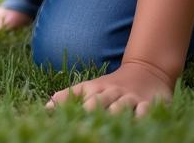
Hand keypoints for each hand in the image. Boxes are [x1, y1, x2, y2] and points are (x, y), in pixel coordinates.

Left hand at [46, 59, 174, 115]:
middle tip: (82, 121)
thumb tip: (46, 108)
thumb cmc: (111, 86)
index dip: (69, 103)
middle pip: (99, 101)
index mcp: (95, 88)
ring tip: (108, 122)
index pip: (80, 95)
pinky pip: (144, 110)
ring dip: (114, 113)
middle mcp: (111, 92)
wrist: (146, 71)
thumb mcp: (90, 87)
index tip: (58, 114)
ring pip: (120, 106)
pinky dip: (141, 116)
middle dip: (91, 109)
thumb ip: (68, 96)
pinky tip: (136, 122)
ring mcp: (130, 98)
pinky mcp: (147, 104)